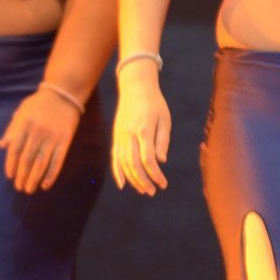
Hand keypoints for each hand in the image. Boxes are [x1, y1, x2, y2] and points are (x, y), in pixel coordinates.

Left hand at [0, 87, 83, 193]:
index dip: (11, 165)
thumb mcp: (21, 112)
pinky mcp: (64, 142)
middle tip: (19, 188)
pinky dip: (51, 175)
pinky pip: (57, 162)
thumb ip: (12, 129)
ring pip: (41, 163)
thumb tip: (2, 146)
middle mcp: (37, 133)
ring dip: (34, 179)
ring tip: (29, 189)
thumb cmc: (38, 104)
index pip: (15, 150)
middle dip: (22, 176)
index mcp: (24, 126)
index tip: (10, 176)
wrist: (63, 95)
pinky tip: (45, 185)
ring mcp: (52, 138)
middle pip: (27, 160)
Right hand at [110, 64, 170, 195]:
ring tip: (143, 190)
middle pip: (134, 164)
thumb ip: (163, 140)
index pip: (148, 159)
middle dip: (144, 181)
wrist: (135, 87)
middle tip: (153, 192)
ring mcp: (120, 136)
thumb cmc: (154, 103)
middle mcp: (129, 135)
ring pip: (124, 163)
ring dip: (133, 179)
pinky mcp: (116, 136)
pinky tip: (122, 184)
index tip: (163, 184)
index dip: (155, 174)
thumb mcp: (164, 119)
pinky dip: (117, 172)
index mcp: (144, 130)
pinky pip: (115, 157)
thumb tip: (161, 161)